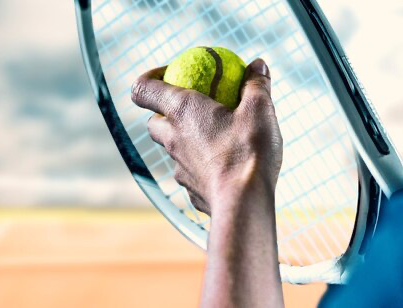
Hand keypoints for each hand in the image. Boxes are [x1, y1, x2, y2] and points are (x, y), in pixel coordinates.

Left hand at [131, 59, 281, 214]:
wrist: (244, 202)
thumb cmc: (248, 150)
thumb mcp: (260, 109)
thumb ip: (256, 84)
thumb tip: (258, 64)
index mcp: (183, 110)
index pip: (143, 88)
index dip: (149, 77)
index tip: (169, 73)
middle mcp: (173, 138)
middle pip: (154, 121)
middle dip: (165, 112)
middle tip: (194, 108)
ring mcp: (179, 167)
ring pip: (172, 148)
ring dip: (186, 139)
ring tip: (215, 137)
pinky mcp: (190, 190)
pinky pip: (191, 172)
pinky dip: (202, 165)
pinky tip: (226, 166)